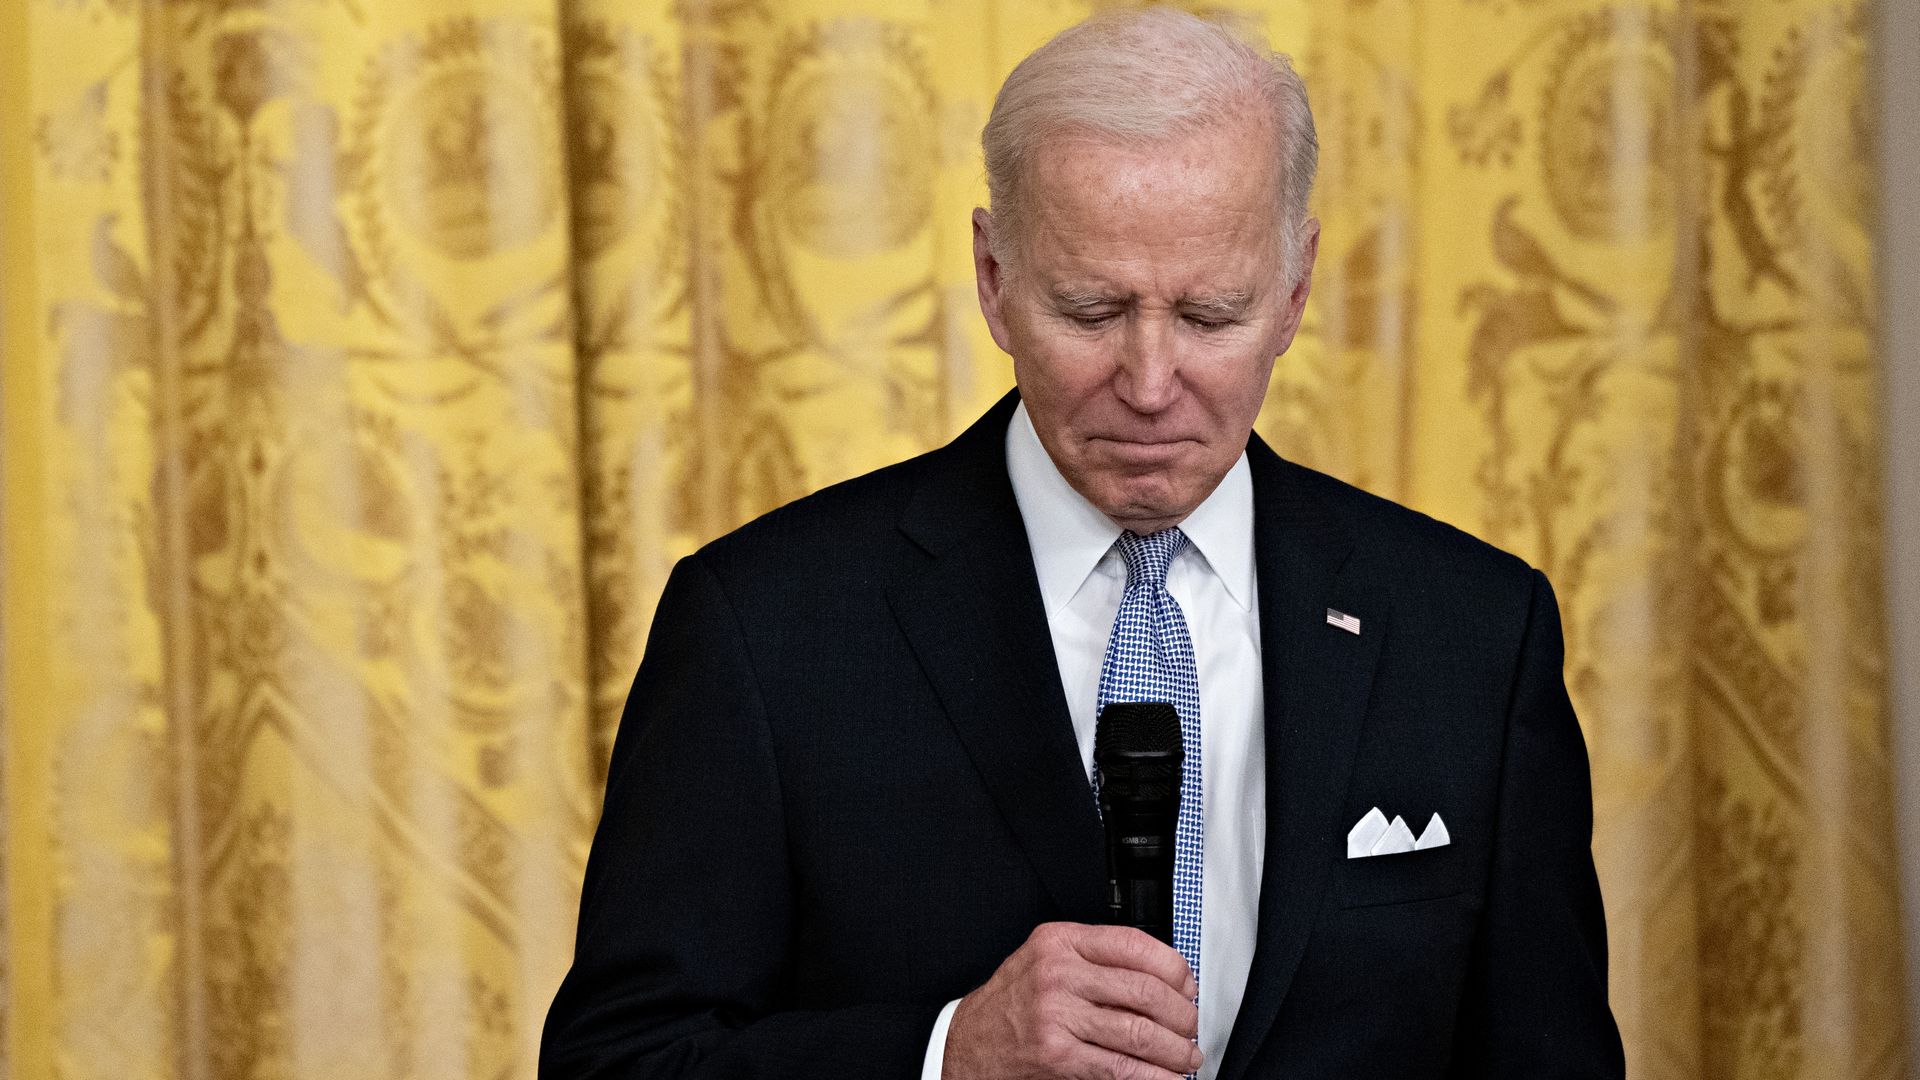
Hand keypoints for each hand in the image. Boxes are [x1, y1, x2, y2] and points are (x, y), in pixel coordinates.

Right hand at [942, 922, 1200, 1079]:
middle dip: (1182, 1014)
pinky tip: (1166, 1078)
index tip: (1188, 985)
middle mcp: (1057, 973)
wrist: (967, 1044)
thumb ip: (1094, 960)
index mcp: (1060, 942)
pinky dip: (1153, 1076)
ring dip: (1175, 1050)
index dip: (1173, 967)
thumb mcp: (1046, 961)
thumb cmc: (1011, 1004)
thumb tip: (1162, 977)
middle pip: (1144, 990)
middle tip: (1191, 1027)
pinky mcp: (1056, 1055)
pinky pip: (1120, 1066)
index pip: (1134, 944)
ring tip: (1186, 1057)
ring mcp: (1056, 1014)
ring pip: (1139, 1031)